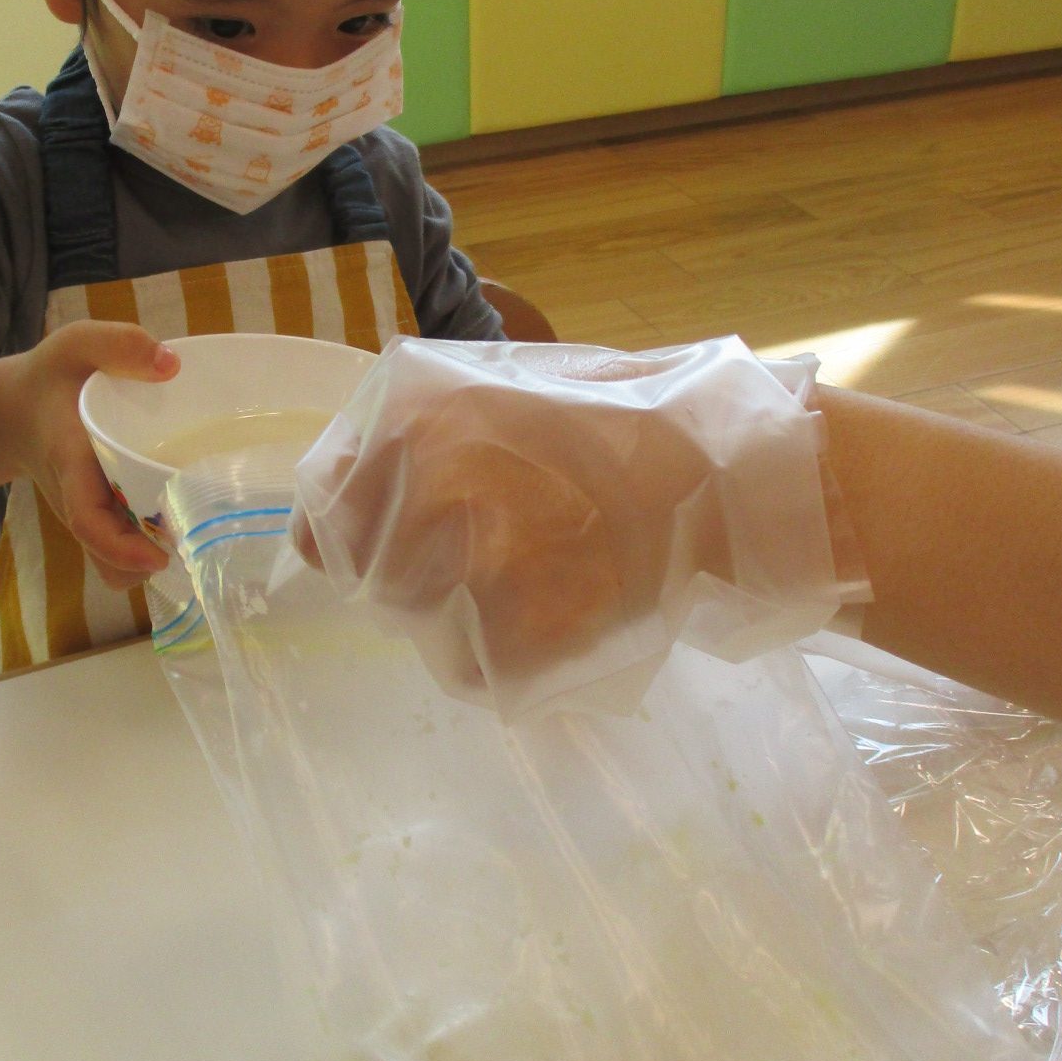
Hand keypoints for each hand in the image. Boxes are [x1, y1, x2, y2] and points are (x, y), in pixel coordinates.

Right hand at [8, 322, 177, 588]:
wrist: (17, 409)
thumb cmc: (53, 376)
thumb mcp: (76, 344)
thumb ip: (117, 343)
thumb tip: (171, 365)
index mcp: (72, 464)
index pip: (86, 519)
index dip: (119, 548)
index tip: (157, 558)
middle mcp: (81, 499)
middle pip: (109, 556)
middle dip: (149, 560)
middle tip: (200, 538)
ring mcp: (92, 512)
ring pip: (117, 562)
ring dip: (151, 558)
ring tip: (198, 530)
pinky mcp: (103, 514)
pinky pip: (123, 548)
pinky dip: (149, 548)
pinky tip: (186, 521)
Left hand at [291, 338, 849, 705]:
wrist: (735, 476)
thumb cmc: (632, 418)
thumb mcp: (511, 389)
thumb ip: (418, 435)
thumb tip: (328, 498)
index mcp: (412, 424)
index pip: (326, 514)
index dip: (349, 535)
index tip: (383, 542)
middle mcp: (423, 498)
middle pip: (378, 582)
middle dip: (423, 577)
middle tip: (504, 552)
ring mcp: (467, 577)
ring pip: (426, 633)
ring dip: (468, 620)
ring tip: (551, 575)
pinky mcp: (515, 644)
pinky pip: (482, 671)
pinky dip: (515, 658)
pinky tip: (573, 609)